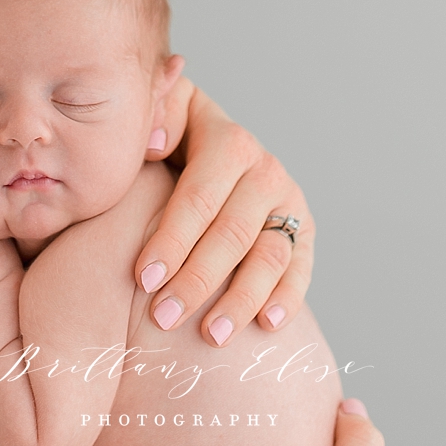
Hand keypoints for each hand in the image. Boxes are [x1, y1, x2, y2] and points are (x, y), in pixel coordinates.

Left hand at [138, 85, 313, 343]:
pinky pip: (300, 268)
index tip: (142, 278)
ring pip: (270, 256)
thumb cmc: (170, 133)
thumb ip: (156, 115)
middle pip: (233, 234)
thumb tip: (153, 143)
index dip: (172, 239)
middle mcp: (266, 170)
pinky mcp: (303, 229)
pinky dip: (287, 299)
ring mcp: (289, 202)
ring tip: (212, 335)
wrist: (208, 141)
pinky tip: (266, 326)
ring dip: (241, 299)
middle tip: (164, 318)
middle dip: (197, 280)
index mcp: (228, 141)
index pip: (199, 198)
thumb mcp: (162, 109)